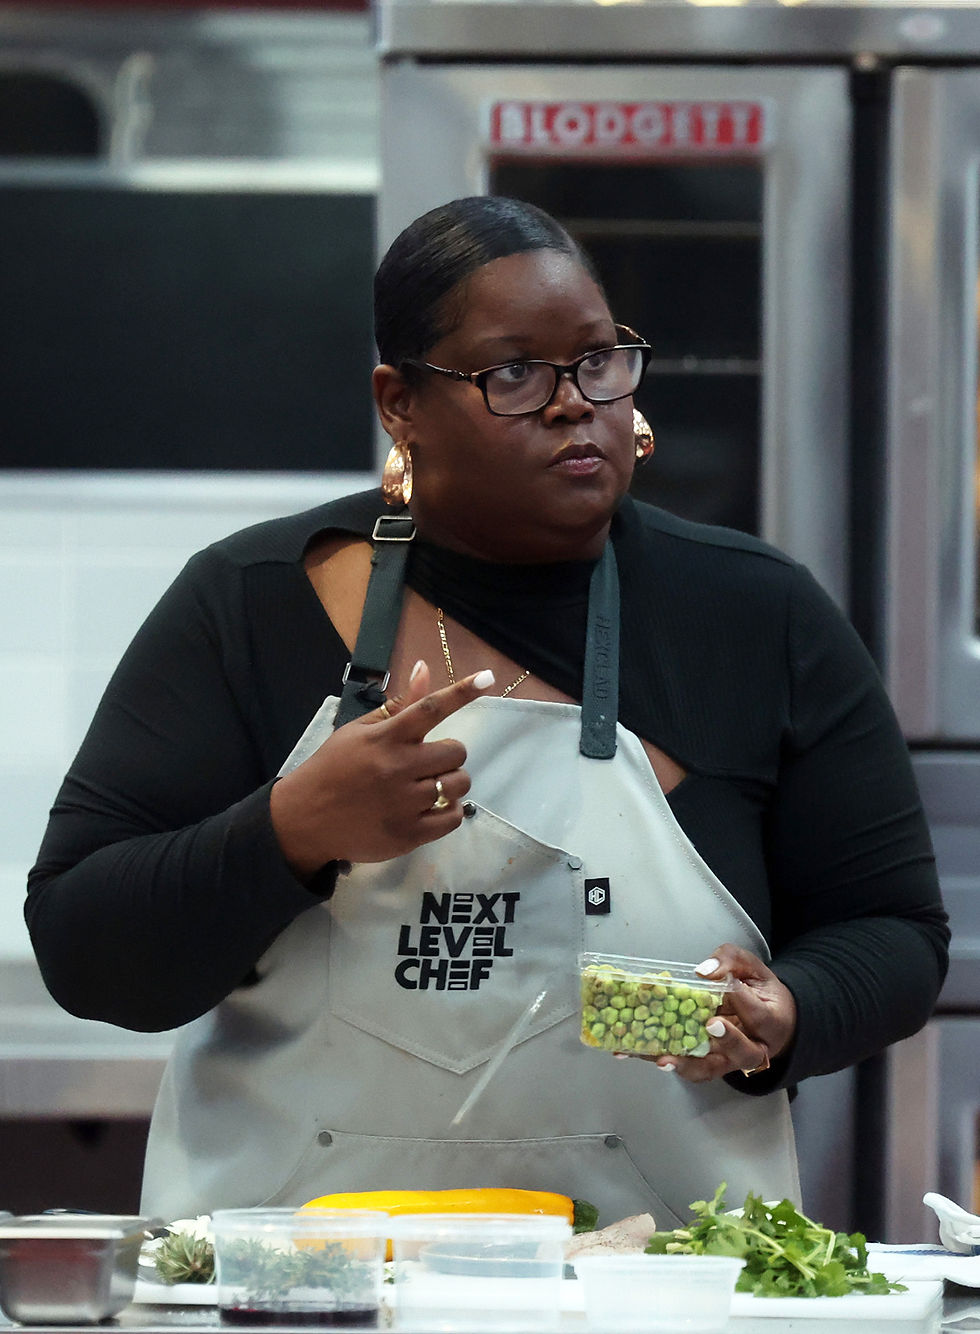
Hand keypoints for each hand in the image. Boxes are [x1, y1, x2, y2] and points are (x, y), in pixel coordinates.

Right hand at [270, 660, 493, 876]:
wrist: (304, 819)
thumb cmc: (334, 769)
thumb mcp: (358, 731)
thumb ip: (397, 705)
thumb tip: (424, 668)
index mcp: (386, 738)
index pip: (430, 708)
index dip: (462, 692)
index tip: (487, 678)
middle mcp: (398, 767)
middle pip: (456, 752)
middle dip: (448, 755)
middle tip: (428, 763)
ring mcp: (405, 803)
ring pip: (459, 785)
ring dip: (450, 783)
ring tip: (428, 786)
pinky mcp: (409, 834)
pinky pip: (453, 818)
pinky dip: (449, 811)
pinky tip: (431, 808)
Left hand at [643, 943, 796, 1083]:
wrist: (766, 1020)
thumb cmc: (757, 991)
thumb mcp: (752, 968)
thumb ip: (732, 961)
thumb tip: (705, 970)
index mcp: (771, 1022)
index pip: (760, 1014)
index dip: (744, 1000)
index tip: (730, 986)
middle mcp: (753, 1048)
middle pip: (744, 1052)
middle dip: (728, 1040)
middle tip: (710, 1024)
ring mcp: (728, 1060)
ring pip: (711, 1068)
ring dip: (686, 1064)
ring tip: (662, 1057)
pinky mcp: (707, 1063)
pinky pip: (688, 1066)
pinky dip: (665, 1060)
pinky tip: (640, 1051)